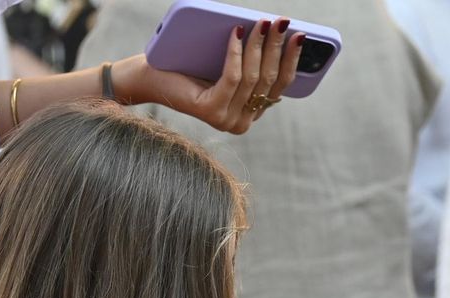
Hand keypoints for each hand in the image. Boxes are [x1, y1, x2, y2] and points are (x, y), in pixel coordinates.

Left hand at [115, 19, 302, 135]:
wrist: (149, 78)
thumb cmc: (188, 66)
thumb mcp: (225, 63)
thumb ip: (249, 61)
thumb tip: (277, 37)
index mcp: (250, 113)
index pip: (279, 86)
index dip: (292, 60)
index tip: (300, 37)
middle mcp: (241, 123)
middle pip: (268, 80)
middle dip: (277, 47)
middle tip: (282, 23)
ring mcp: (227, 120)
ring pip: (252, 77)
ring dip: (259, 45)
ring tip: (262, 22)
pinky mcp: (211, 112)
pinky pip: (232, 78)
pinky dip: (236, 53)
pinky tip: (236, 32)